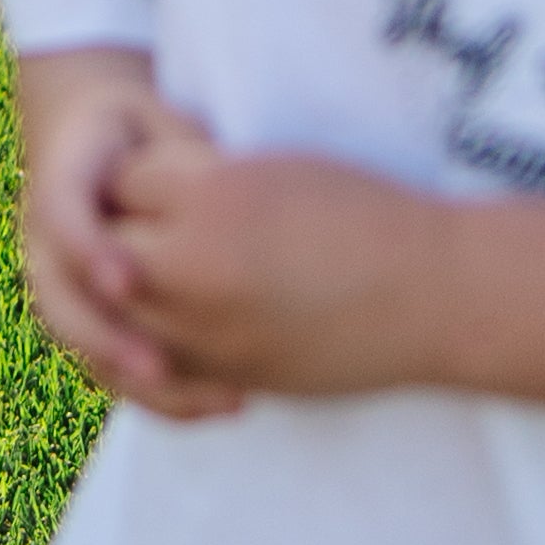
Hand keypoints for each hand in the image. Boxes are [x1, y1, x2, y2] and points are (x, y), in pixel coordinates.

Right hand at [14, 49, 243, 417]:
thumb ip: (180, 154)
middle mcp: (46, 238)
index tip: (124, 283)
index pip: (59, 213)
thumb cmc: (137, 130)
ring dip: (140, 381)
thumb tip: (221, 187)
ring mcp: (59, 282)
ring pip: (82, 345)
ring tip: (219, 400)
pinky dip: (158, 394)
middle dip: (105, 339)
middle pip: (58, 300)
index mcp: (59, 176)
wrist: (88, 138)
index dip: (87, 251)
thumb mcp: (155, 120)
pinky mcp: (86, 316)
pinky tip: (219, 403)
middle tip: (158, 368)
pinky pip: (108, 365)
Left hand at [108, 110, 446, 402]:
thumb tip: (128, 187)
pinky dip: (159, 342)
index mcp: (212, 197)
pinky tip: (180, 321)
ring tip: (155, 269)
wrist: (435, 294)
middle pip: (109, 248)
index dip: (137, 176)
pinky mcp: (235, 374)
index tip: (157, 175)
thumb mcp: (269, 169)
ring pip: (124, 313)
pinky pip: (165, 362)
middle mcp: (199, 266)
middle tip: (144, 221)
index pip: (121, 180)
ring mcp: (212, 330)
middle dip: (122, 231)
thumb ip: (195, 182)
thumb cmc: (362, 213)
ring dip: (132, 292)